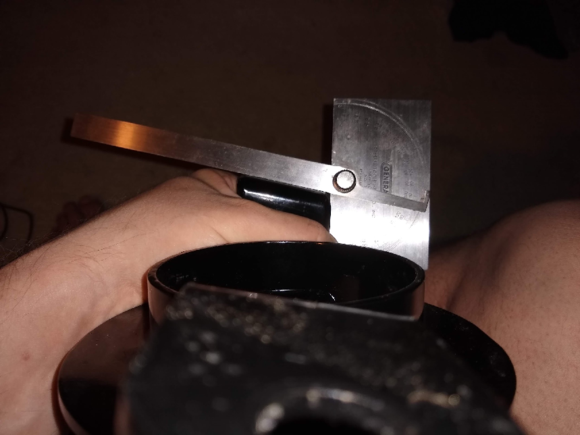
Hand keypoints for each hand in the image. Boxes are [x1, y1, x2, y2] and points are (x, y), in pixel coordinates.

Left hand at [0, 169, 333, 433]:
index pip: (275, 198)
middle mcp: (206, 217)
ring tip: (254, 279)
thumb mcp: (236, 218)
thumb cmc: (147, 234)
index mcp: (217, 187)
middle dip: (276, 251)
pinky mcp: (188, 281)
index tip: (319, 240)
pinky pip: (229, 288)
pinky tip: (235, 295)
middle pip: (262, 235)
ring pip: (246, 266)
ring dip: (255, 276)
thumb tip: (327, 243)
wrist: (103, 285)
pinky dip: (237, 294)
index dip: (299, 217)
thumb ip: (287, 227)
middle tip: (283, 265)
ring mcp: (195, 251)